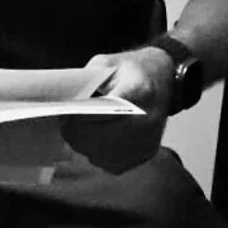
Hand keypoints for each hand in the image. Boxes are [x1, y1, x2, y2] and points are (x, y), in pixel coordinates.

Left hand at [61, 47, 172, 173]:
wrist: (163, 79)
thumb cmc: (130, 69)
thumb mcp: (106, 64)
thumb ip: (86, 82)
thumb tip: (65, 106)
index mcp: (139, 90)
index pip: (103, 113)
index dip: (79, 116)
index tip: (65, 112)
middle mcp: (148, 119)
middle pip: (100, 138)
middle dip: (76, 132)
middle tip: (66, 122)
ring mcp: (149, 139)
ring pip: (102, 155)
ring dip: (85, 145)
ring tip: (80, 129)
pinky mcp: (146, 153)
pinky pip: (111, 164)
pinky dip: (98, 153)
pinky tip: (97, 138)